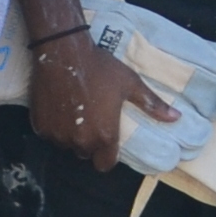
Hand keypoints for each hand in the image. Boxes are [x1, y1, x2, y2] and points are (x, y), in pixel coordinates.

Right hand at [29, 27, 176, 169]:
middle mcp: (79, 141)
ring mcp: (57, 135)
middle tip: (93, 120)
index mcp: (104, 135)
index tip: (109, 142)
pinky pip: (49, 135)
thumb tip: (176, 118)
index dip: (108, 155)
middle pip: (86, 154)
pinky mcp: (39, 127)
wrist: (62, 52)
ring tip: (76, 111)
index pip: (105, 164)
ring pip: (66, 145)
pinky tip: (60, 107)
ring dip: (71, 135)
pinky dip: (54, 126)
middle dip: (90, 143)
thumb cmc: (100, 68)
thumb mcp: (130, 83)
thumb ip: (152, 104)